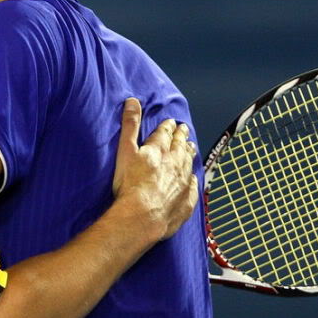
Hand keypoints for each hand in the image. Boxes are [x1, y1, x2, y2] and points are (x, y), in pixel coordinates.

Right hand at [110, 98, 197, 247]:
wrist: (142, 216)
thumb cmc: (130, 185)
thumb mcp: (125, 150)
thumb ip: (129, 125)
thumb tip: (133, 101)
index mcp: (159, 150)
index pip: (165, 134)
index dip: (168, 127)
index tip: (170, 122)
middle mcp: (175, 163)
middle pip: (180, 146)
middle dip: (181, 136)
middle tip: (183, 130)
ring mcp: (183, 182)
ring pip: (189, 163)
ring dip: (189, 154)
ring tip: (190, 147)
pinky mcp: (186, 201)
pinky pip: (192, 187)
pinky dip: (192, 180)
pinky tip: (192, 179)